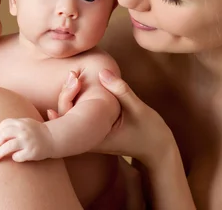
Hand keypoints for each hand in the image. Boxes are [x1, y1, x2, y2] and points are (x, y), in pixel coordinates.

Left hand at [0, 118, 54, 162]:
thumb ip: (13, 126)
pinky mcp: (31, 152)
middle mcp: (24, 131)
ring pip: (8, 147)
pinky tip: (18, 156)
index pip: (4, 124)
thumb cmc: (36, 132)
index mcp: (22, 122)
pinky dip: (15, 157)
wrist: (53, 138)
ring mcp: (28, 141)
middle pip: (3, 135)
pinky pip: (17, 156)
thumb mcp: (26, 123)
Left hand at [49, 69, 176, 168]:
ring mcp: (91, 138)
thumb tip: (102, 71)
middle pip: (64, 118)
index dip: (65, 98)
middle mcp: (88, 140)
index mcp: (94, 137)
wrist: (157, 150)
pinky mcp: (95, 132)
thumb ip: (121, 90)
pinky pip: (79, 117)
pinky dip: (78, 102)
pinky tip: (80, 87)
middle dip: (65, 94)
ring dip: (70, 97)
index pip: (66, 120)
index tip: (76, 79)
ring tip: (75, 77)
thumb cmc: (150, 131)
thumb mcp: (138, 109)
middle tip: (73, 74)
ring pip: (70, 118)